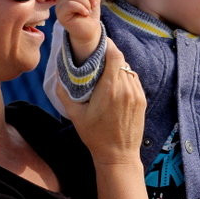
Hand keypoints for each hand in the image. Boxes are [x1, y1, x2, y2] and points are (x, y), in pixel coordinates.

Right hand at [56, 0, 104, 63]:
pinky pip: (71, 4)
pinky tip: (84, 14)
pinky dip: (82, 8)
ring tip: (87, 11)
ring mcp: (59, 5)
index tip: (93, 0)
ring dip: (86, 4)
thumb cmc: (90, 15)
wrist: (89, 31)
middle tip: (92, 6)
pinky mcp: (60, 14)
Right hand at [56, 38, 145, 164]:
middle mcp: (126, 88)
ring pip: (128, 68)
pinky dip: (125, 77)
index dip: (107, 45)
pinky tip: (115, 84)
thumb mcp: (75, 115)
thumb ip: (65, 93)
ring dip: (118, 66)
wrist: (118, 155)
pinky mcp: (142, 99)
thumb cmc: (95, 136)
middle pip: (121, 60)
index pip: (114, 55)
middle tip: (97, 56)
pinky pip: (134, 79)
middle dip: (109, 55)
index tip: (98, 43)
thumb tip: (57, 76)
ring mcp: (136, 94)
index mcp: (110, 89)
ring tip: (105, 71)